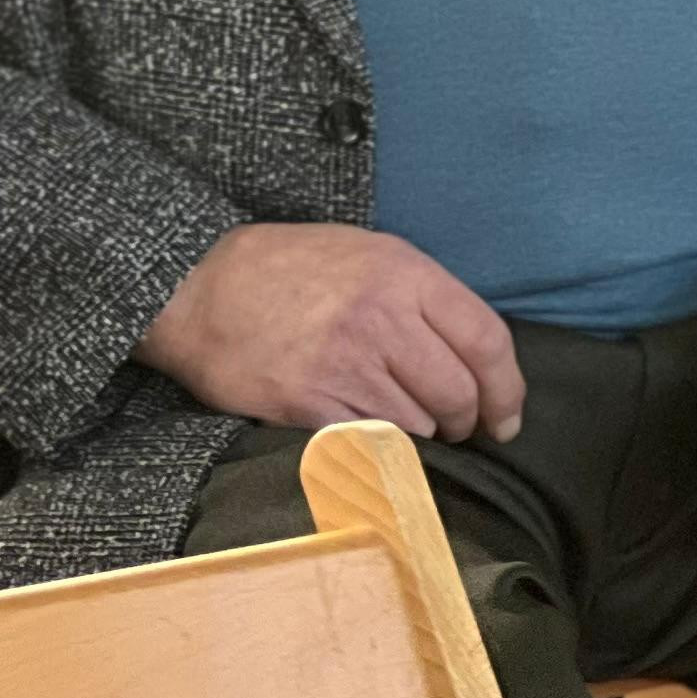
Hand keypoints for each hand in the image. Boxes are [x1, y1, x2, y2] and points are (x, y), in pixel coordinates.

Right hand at [139, 222, 525, 442]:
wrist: (190, 286)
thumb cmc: (281, 268)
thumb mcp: (360, 251)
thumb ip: (420, 294)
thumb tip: (474, 358)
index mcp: (401, 272)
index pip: (488, 342)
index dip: (506, 391)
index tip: (503, 419)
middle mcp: (381, 317)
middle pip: (459, 394)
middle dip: (464, 422)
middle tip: (450, 428)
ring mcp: (345, 363)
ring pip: (420, 425)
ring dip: (418, 434)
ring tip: (395, 421)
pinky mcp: (309, 403)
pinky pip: (373, 441)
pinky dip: (379, 446)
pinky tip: (364, 433)